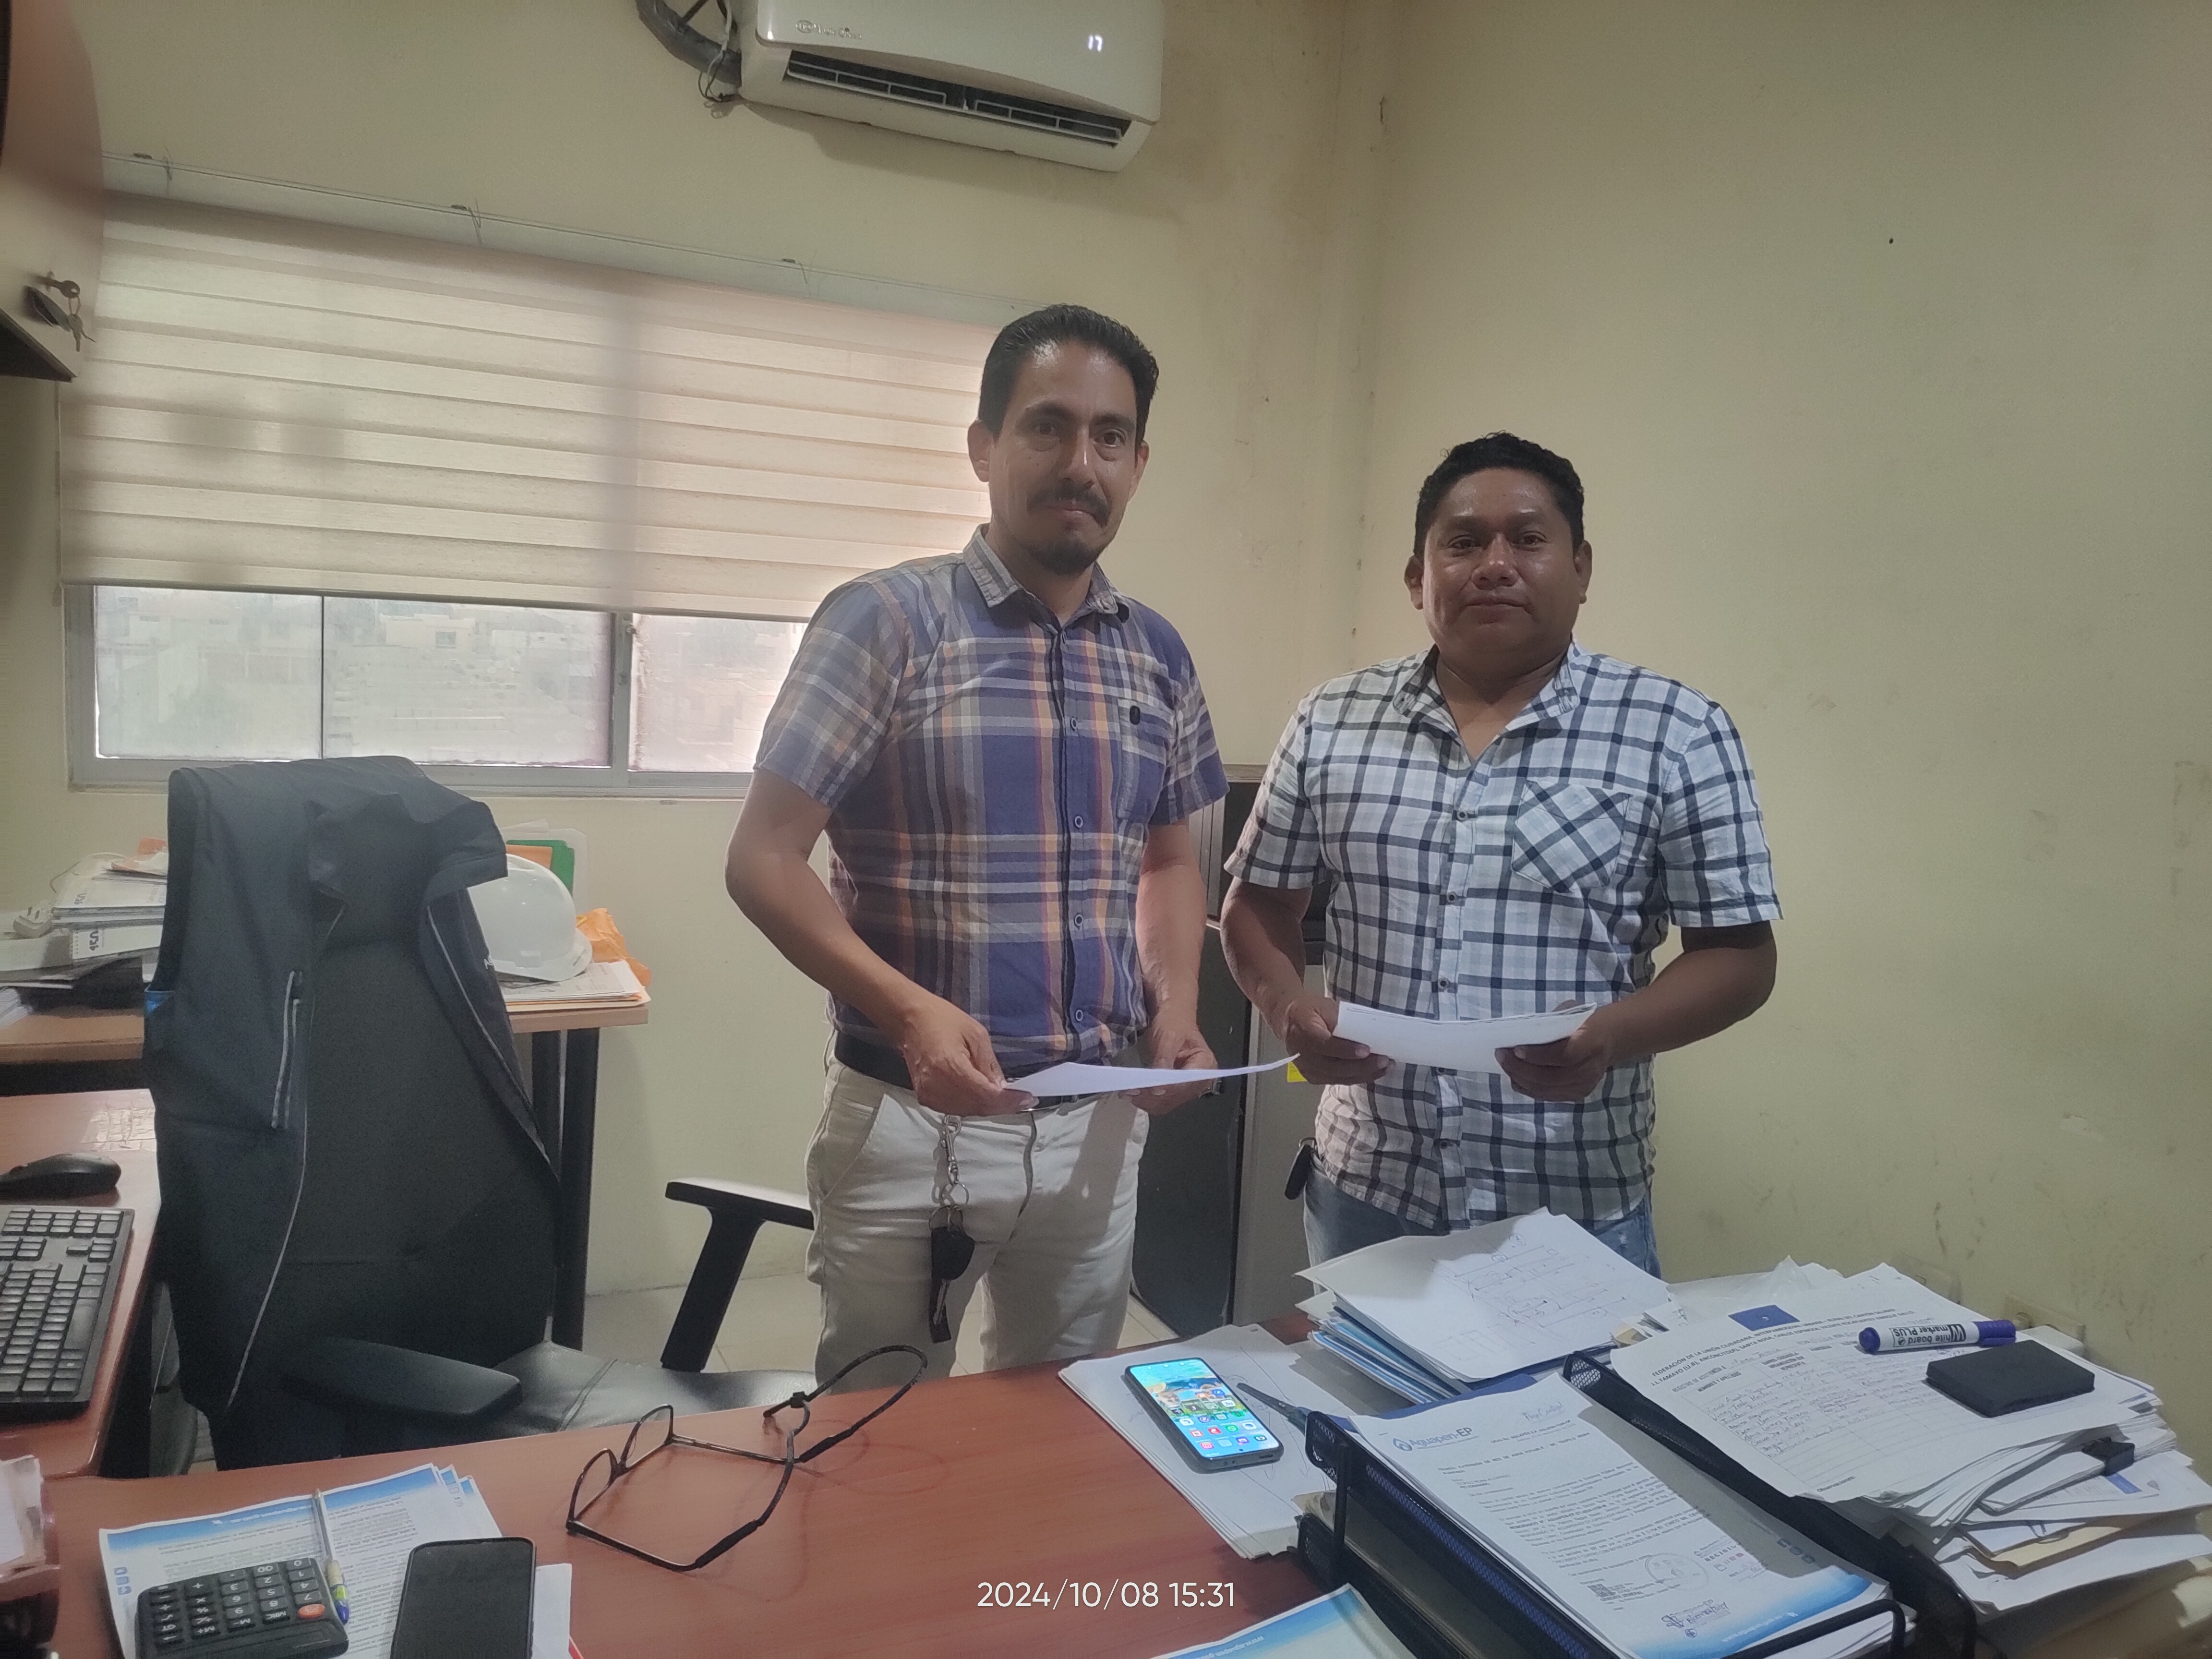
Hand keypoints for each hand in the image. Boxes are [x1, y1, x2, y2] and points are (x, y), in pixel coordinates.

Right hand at [890, 994, 1034, 1115]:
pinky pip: (954, 1108)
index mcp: (949, 1067)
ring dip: (988, 1107)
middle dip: (1002, 1106)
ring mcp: (928, 1094)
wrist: (909, 1019)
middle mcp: (937, 1086)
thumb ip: (989, 1065)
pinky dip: (972, 1105)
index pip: (986, 1095)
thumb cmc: (941, 1019)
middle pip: (978, 1107)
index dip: (1009, 1101)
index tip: (1028, 1099)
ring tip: (1006, 1098)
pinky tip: (984, 1097)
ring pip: (967, 1111)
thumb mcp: (976, 1034)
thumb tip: (1003, 1088)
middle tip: (1021, 1099)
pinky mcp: (924, 1097)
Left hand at [1132, 1021, 1215, 1114]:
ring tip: (1129, 1092)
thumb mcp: (1169, 1036)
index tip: (1149, 1088)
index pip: (1186, 1084)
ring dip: (1147, 1101)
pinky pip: (1160, 1101)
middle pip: (1176, 1097)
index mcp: (1206, 1065)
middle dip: (1154, 1096)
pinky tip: (1133, 1093)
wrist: (1171, 1015)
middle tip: (1131, 1090)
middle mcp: (1199, 1081)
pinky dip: (1146, 1100)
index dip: (1168, 1088)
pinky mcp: (1173, 1090)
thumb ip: (1164, 1061)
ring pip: (1166, 1103)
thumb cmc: (1173, 1021)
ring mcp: (1185, 1087)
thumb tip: (1157, 1088)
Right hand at [1280, 993, 1390, 1087]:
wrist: (1290, 1020)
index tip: (1366, 1050)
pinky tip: (1373, 1072)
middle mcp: (1302, 1054)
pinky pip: (1339, 1080)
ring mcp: (1307, 1069)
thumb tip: (1366, 1033)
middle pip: (1333, 1066)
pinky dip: (1358, 1077)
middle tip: (1384, 1060)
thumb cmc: (1310, 1010)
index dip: (1345, 1049)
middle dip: (1362, 1066)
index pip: (1324, 1044)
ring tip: (1385, 1067)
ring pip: (1339, 1077)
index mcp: (1303, 1030)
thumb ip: (1341, 1020)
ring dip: (1364, 1074)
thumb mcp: (1325, 1006)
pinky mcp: (1314, 1077)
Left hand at [1495, 1007, 1619, 1101]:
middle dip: (1520, 1068)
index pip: (1563, 1055)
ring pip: (1545, 1089)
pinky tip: (1514, 1076)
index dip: (1538, 1055)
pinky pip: (1546, 1095)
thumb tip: (1521, 1033)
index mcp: (1592, 1043)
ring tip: (1504, 1063)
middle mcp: (1590, 1069)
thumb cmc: (1584, 1021)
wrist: (1609, 1040)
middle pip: (1550, 1077)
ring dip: (1520, 1078)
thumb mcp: (1571, 1012)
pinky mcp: (1576, 1095)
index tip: (1516, 1048)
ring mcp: (1584, 1086)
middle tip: (1501, 1055)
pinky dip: (1527, 1086)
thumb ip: (1551, 1023)